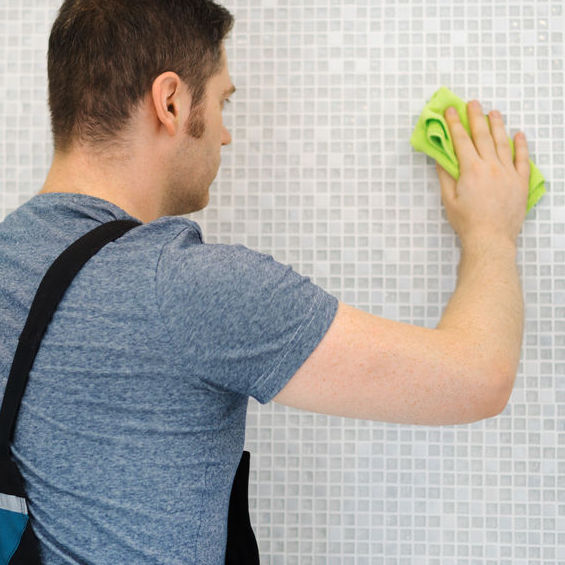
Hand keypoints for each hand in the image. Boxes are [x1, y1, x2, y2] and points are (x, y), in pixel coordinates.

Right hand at [435, 101, 529, 248]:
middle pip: (482, 136)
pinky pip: (522, 159)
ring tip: (494, 112)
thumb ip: (446, 177)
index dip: (455, 123)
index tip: (451, 110)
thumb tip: (441, 160)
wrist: (491, 238)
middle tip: (473, 103)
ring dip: (498, 125)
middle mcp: (491, 166)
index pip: (461, 140)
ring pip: (503, 142)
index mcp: (471, 170)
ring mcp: (508, 172)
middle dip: (476, 117)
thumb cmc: (467, 222)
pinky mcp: (520, 182)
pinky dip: (521, 145)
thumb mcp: (449, 200)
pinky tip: (519, 134)